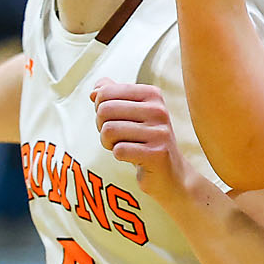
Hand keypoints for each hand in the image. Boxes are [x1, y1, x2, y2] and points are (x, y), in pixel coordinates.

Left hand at [92, 78, 187, 200]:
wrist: (169, 172)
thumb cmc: (144, 139)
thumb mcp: (129, 113)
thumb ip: (112, 95)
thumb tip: (94, 91)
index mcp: (152, 94)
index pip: (106, 92)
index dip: (100, 108)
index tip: (113, 120)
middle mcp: (159, 110)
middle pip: (105, 110)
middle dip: (101, 126)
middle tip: (115, 136)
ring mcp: (160, 132)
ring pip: (109, 130)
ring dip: (108, 142)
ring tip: (122, 146)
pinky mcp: (157, 154)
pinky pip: (119, 150)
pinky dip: (119, 155)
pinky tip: (132, 157)